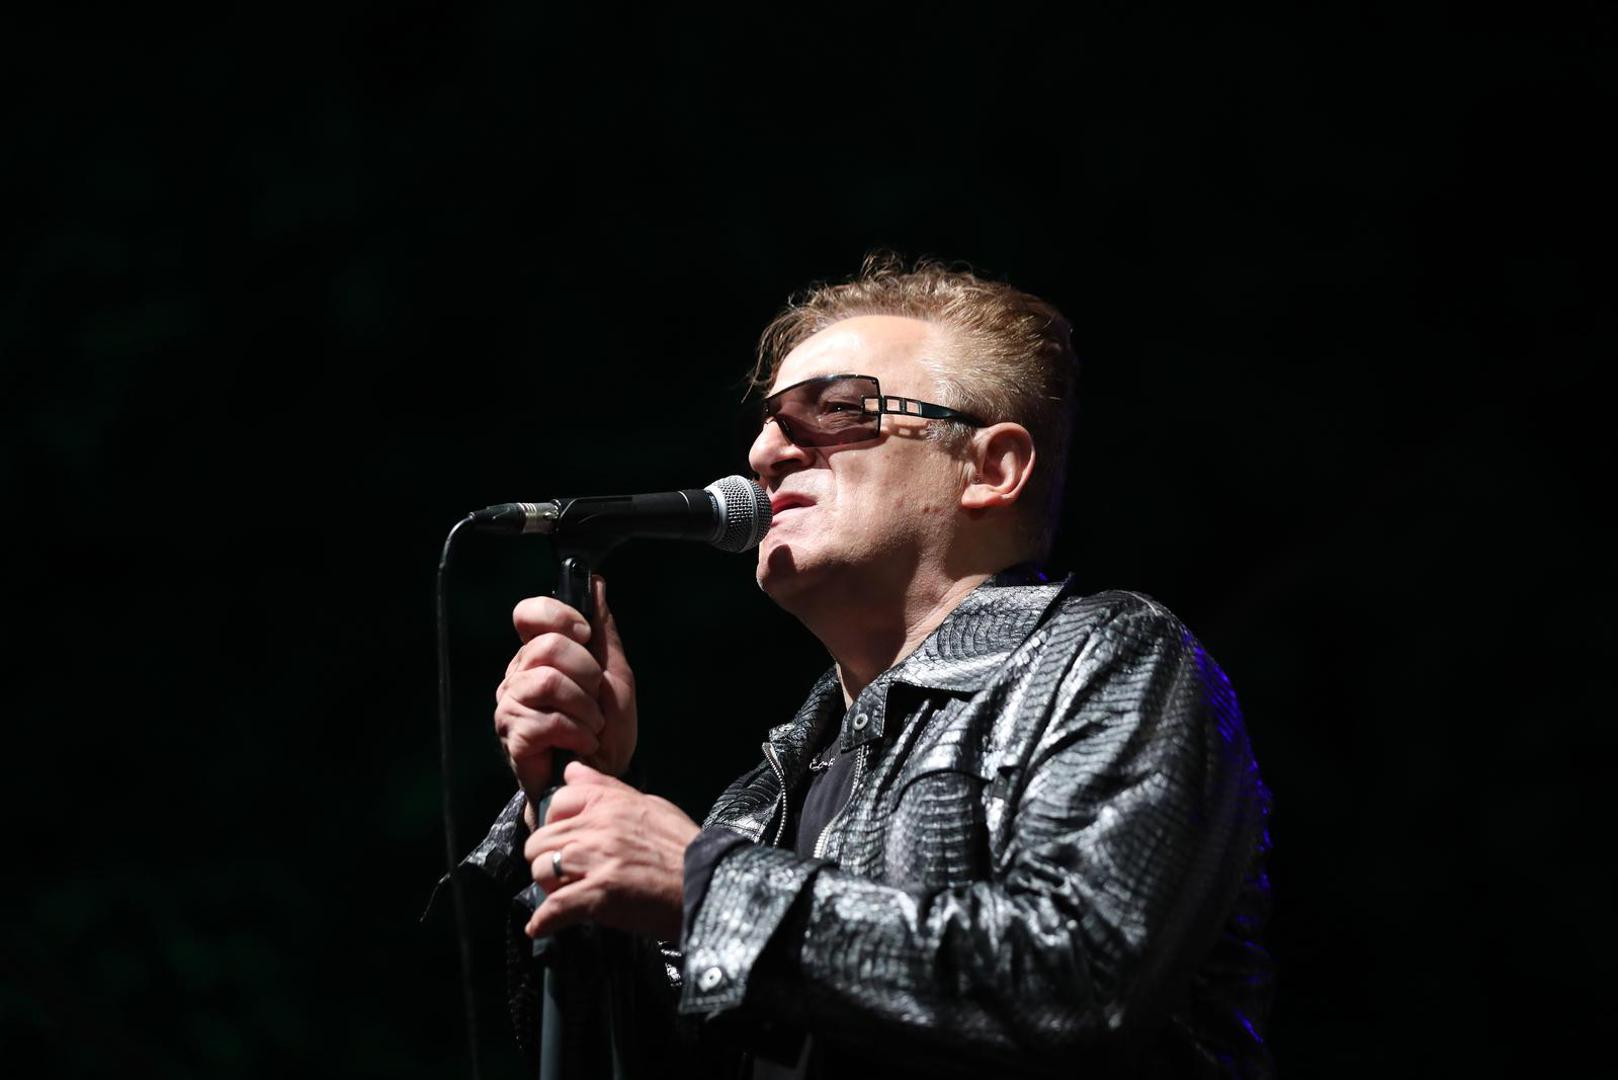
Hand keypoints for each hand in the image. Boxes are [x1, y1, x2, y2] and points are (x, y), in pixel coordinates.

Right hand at [494, 575, 636, 805]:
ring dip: (585, 707)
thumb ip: (603, 631)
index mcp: (539, 655)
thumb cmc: (606, 729)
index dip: (557, 615)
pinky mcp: (513, 736)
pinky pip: (549, 719)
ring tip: (591, 725)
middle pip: (547, 647)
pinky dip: (579, 731)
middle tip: (596, 699)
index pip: (528, 613)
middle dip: (587, 673)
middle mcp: (518, 676)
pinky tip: (583, 742)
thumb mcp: (615, 674)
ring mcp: (511, 706)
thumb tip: (595, 583)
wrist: (604, 777)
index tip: (583, 633)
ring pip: (548, 681)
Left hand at [523, 761, 698, 940]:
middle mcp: (598, 826)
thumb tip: (572, 771)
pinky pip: (552, 909)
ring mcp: (597, 860)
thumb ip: (607, 789)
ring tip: (567, 896)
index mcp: (610, 802)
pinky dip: (544, 921)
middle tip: (566, 875)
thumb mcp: (650, 804)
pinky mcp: (599, 895)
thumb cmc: (684, 848)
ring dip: (549, 887)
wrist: (711, 883)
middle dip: (547, 859)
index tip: (566, 840)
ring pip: (541, 870)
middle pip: (540, 840)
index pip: (556, 802)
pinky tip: (545, 926)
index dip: (556, 825)